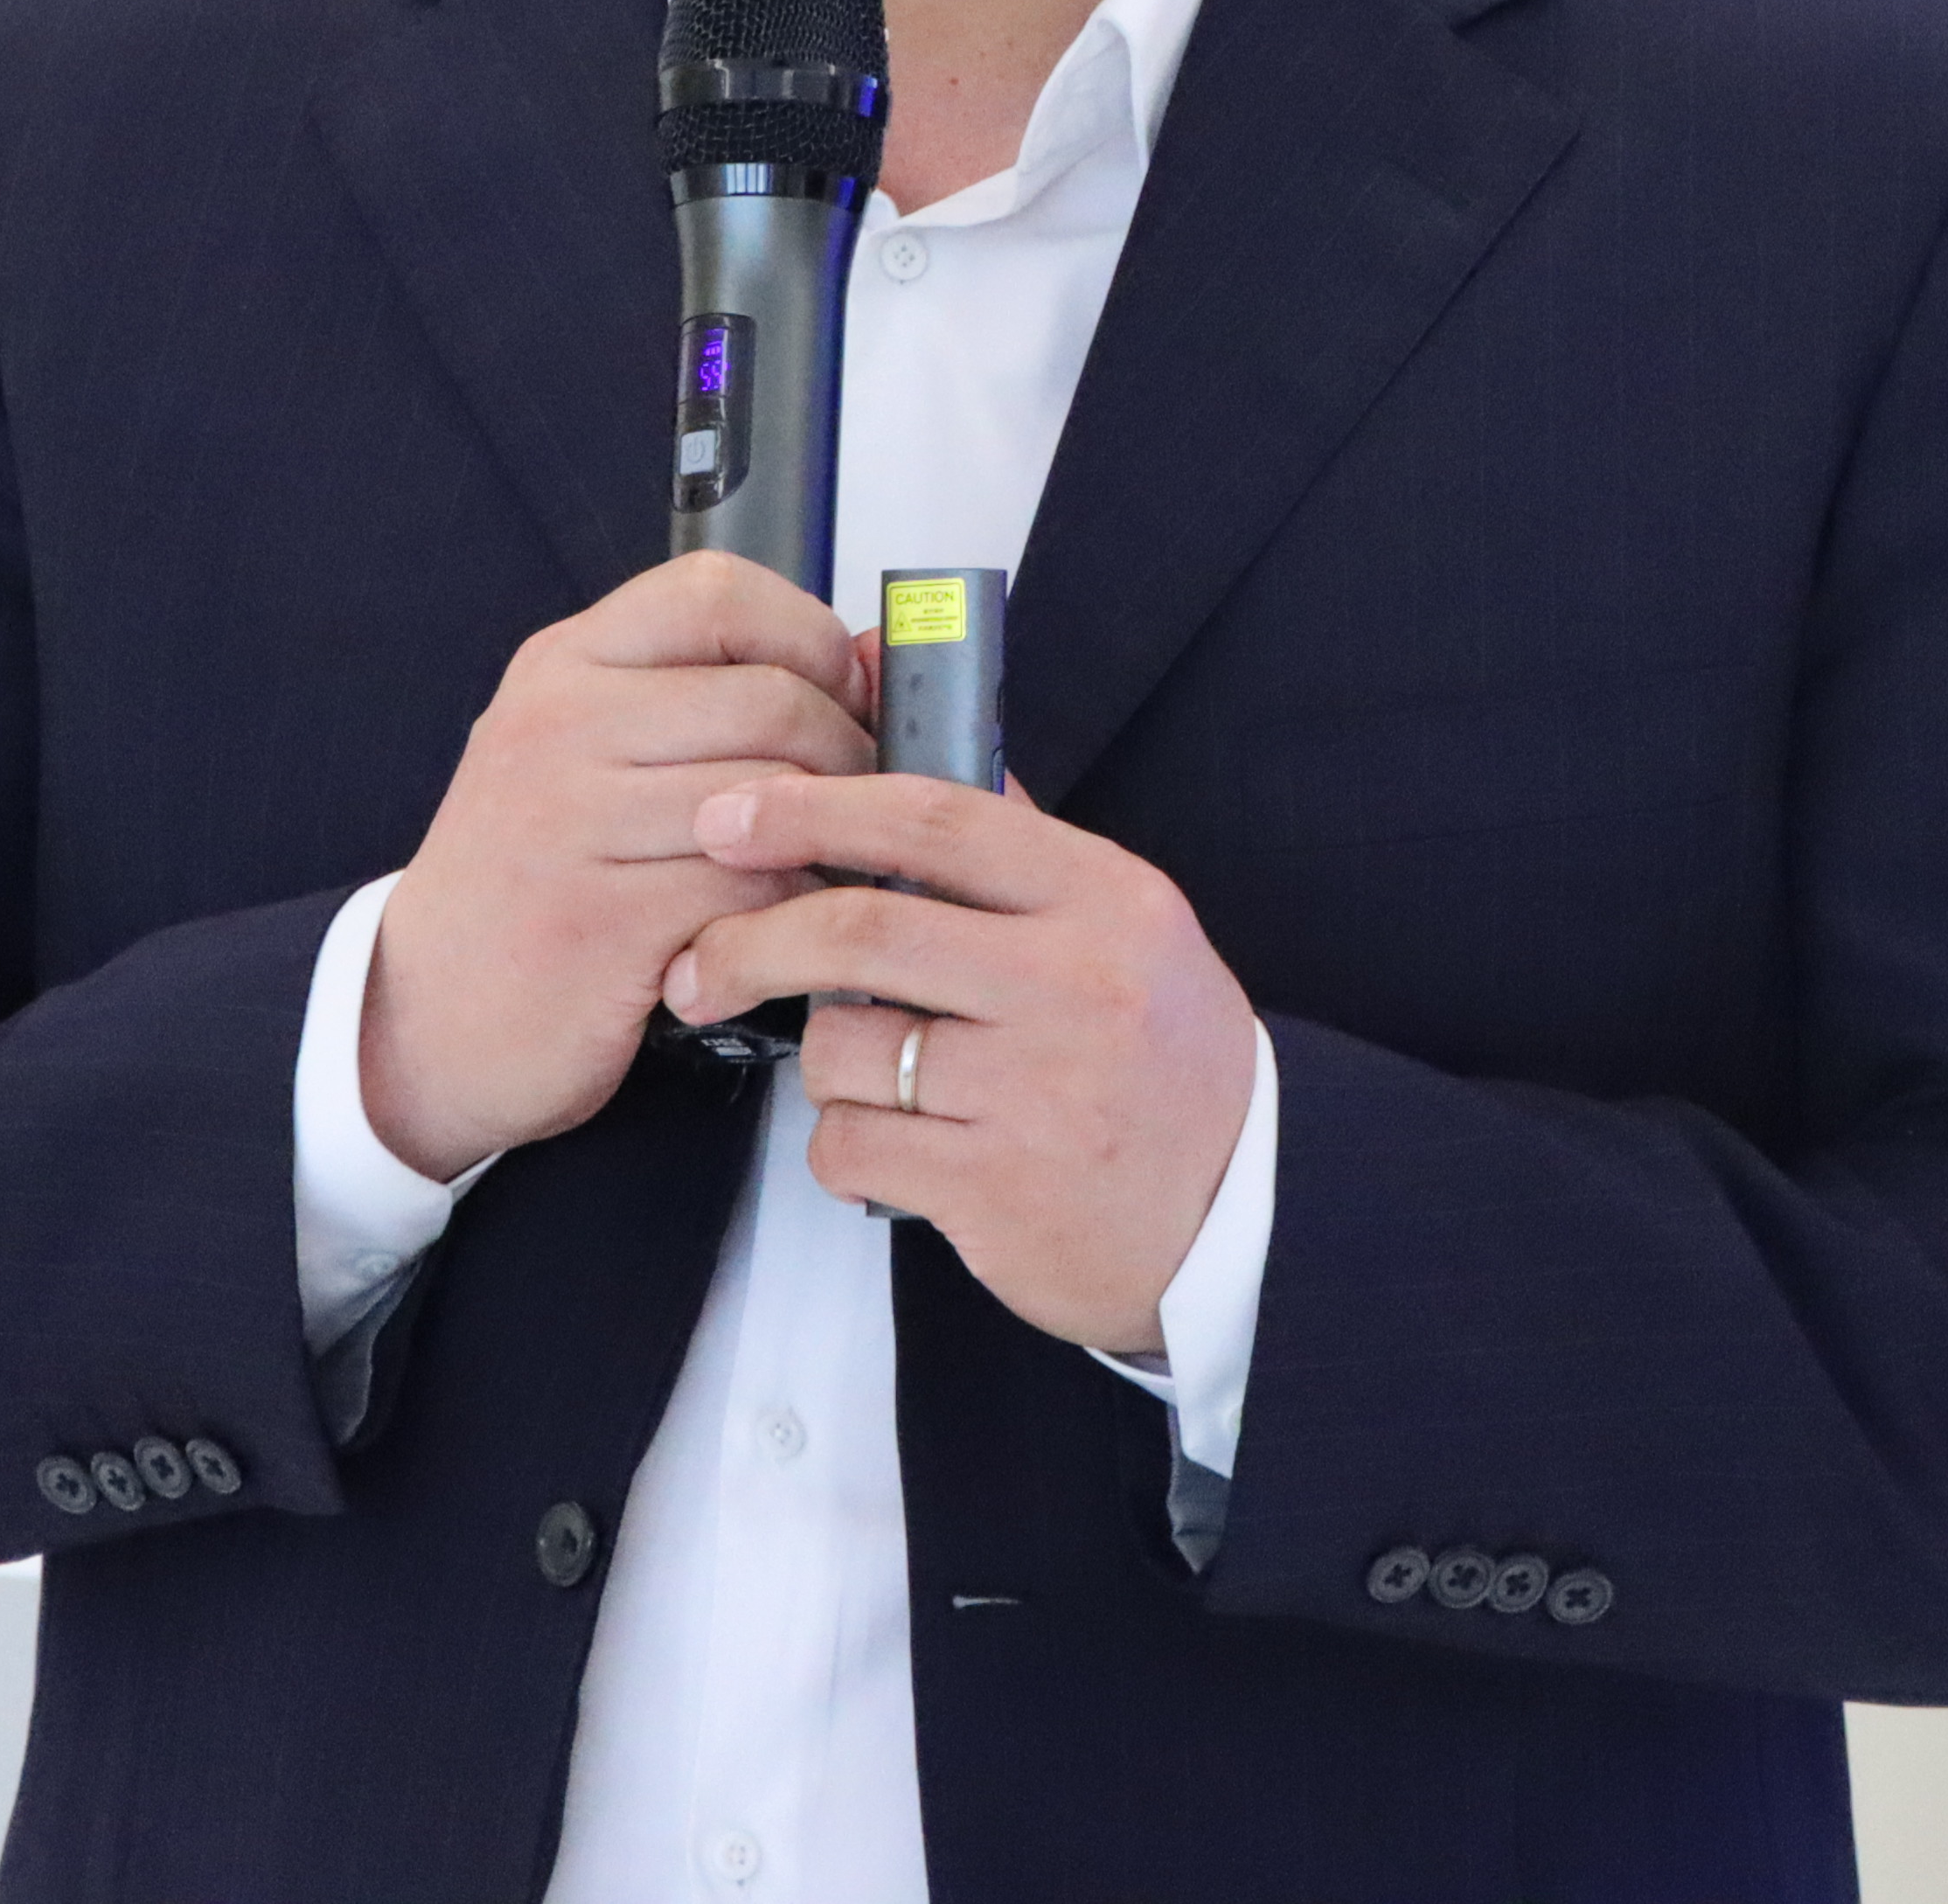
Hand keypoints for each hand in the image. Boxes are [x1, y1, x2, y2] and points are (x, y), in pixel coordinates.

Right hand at [358, 553, 877, 1184]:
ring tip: (822, 869)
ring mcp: (570, 823)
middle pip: (770, 697)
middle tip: (858, 802)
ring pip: (773, 798)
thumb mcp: (588, 754)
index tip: (841, 689)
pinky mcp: (599, 922)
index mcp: (561, 666)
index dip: (809, 633)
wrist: (421, 1014)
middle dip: (847, 753)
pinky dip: (788, 915)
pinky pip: (752, 894)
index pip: (716, 591)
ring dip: (827, 843)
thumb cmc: (529, 879)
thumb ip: (706, 697)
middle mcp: (557, 726)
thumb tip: (875, 659)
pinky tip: (773, 929)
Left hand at [660, 772, 1257, 1356]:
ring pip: (845, 1048)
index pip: (935, 818)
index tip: (730, 814)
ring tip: (876, 1081)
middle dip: (755, 940)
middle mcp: (1075, 984)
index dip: (814, 806)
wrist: (1244, 1217)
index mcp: (1103, 899)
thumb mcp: (1124, 927)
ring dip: (825, 1064)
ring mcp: (1038, 1089)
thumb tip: (900, 729)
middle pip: (863, 929)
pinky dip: (844, 1147)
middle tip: (702, 960)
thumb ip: (1017, 843)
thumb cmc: (1163, 1062)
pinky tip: (897, 1147)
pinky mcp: (997, 1187)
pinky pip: (853, 1145)